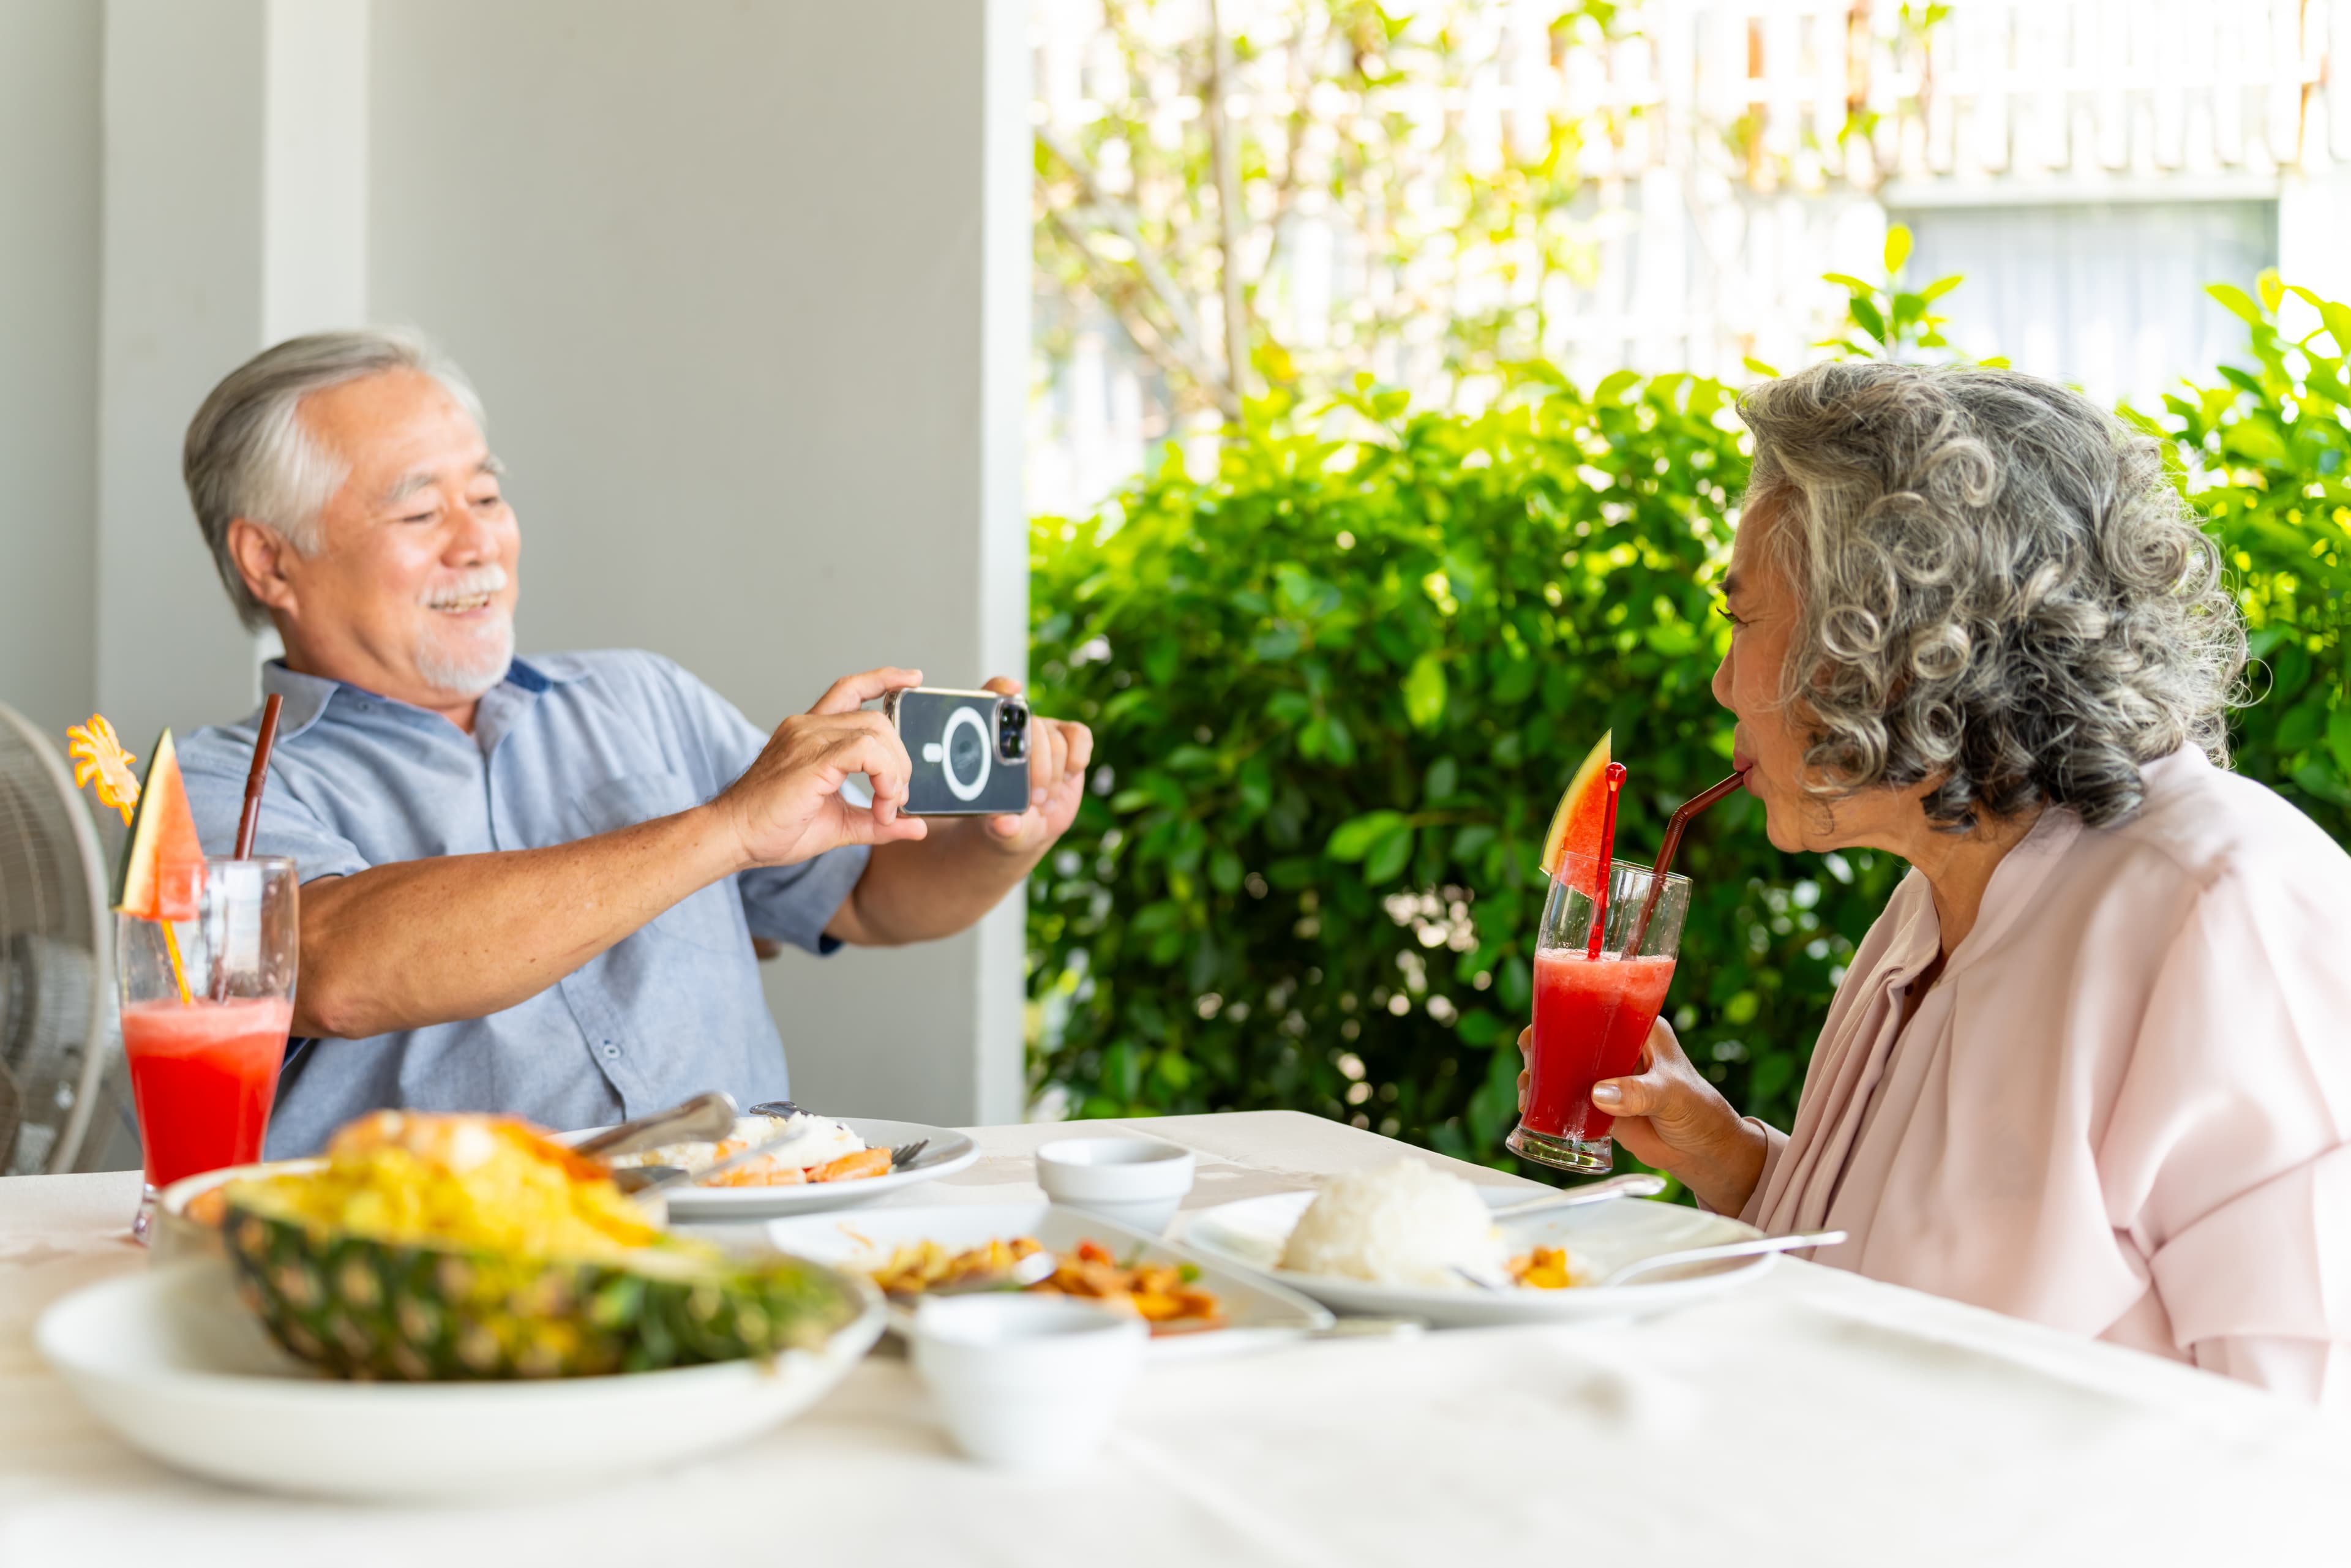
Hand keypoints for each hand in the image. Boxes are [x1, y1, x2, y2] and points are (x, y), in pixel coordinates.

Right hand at [713, 668, 930, 868]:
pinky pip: (866, 751)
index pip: (851, 689)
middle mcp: (808, 727)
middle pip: (877, 719)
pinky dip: (885, 777)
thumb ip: (878, 821)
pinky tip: (881, 805)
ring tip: (887, 807)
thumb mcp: (840, 824)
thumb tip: (918, 828)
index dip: (884, 679)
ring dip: (895, 772)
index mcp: (810, 733)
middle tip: (896, 800)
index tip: (913, 679)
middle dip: (900, 759)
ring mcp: (807, 737)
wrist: (733, 838)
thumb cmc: (776, 829)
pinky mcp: (811, 758)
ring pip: (876, 731)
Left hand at [975, 676, 1091, 857]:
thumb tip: (1004, 824)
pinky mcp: (1067, 739)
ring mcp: (1041, 733)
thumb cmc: (1005, 823)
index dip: (1000, 691)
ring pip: (1055, 738)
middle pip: (1030, 727)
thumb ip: (1001, 829)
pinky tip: (1068, 777)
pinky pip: (1079, 736)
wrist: (1028, 827)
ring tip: (1044, 802)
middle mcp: (1013, 730)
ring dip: (1054, 775)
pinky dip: (1078, 758)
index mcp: (986, 742)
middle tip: (1034, 800)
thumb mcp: (1000, 832)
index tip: (1011, 694)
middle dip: (1037, 767)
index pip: (987, 701)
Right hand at [1517, 1015, 1766, 1214]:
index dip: (1567, 1008)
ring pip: (1564, 1066)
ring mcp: (1606, 1075)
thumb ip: (1638, 1093)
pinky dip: (1547, 1100)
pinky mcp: (1599, 1103)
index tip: (1542, 1019)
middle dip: (1544, 1042)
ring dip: (1540, 1073)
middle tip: (1528, 1055)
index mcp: (1638, 1027)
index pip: (1598, 1006)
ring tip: (1526, 1087)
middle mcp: (1617, 1046)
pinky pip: (1566, 1097)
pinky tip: (1531, 1106)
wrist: (1702, 1151)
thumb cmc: (1699, 1110)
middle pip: (1571, 1035)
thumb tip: (1598, 1094)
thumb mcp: (1671, 1094)